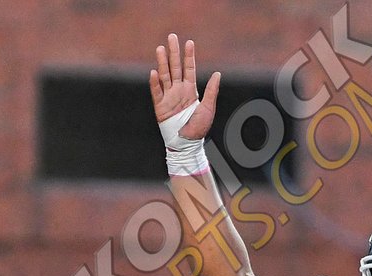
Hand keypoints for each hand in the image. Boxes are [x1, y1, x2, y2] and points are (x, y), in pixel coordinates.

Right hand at [150, 34, 220, 174]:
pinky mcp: (160, 107)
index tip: (189, 42)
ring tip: (161, 48)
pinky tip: (154, 72)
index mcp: (190, 90)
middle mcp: (178, 91)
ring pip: (165, 76)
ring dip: (162, 62)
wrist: (188, 143)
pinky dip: (155, 83)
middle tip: (172, 37)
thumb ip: (212, 90)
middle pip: (175, 67)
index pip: (189, 69)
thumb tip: (217, 73)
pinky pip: (156, 92)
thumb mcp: (209, 108)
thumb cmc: (199, 128)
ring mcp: (168, 97)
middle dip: (174, 53)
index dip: (189, 56)